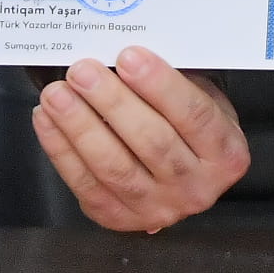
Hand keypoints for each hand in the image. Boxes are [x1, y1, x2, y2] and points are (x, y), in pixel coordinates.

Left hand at [33, 47, 252, 230]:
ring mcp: (158, 209)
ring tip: (57, 93)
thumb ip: (173, 82)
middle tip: (82, 71)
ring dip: (80, 126)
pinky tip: (47, 119)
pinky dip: (61, 149)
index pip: (194, 116)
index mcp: (226, 154)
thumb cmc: (187, 126)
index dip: (160, 85)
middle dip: (112, 103)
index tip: (128, 56)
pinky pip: (86, 184)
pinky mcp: (119, 218)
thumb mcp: (200, 99)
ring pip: (115, 167)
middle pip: (152, 142)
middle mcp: (197, 188)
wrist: (183, 175)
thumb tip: (123, 54)